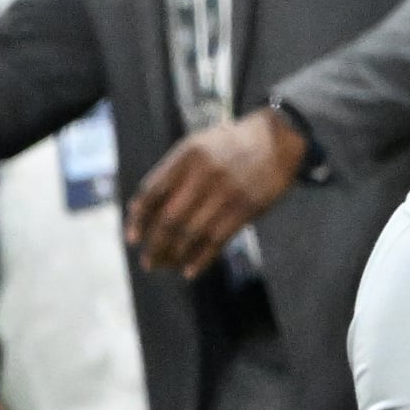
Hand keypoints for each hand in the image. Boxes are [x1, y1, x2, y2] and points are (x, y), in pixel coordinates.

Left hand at [129, 109, 307, 278]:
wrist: (277, 139)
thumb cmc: (229, 146)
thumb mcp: (196, 147)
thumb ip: (170, 173)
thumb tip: (138, 211)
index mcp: (187, 155)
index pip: (152, 192)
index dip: (139, 219)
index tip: (132, 239)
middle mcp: (204, 173)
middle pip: (170, 219)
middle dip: (155, 245)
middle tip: (149, 261)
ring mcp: (227, 192)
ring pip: (191, 234)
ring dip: (174, 255)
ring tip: (166, 266)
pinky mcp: (246, 208)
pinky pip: (217, 240)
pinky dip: (200, 259)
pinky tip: (189, 270)